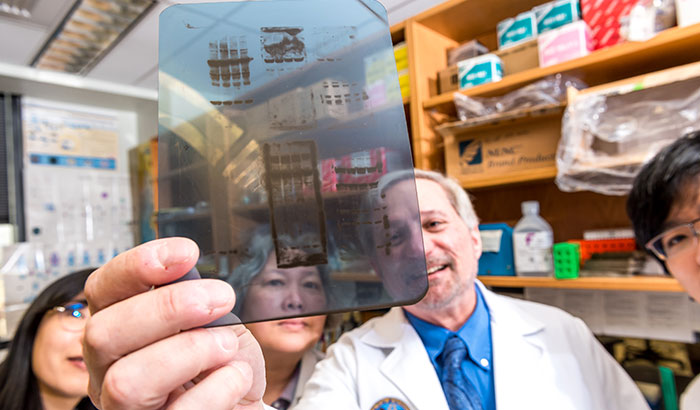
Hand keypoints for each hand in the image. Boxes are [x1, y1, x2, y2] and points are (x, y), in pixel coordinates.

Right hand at [83, 237, 265, 408]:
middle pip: (101, 333)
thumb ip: (199, 301)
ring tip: (227, 346)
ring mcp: (127, 409)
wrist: (244, 404)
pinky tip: (237, 377)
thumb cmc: (225, 366)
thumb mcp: (217, 323)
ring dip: (190, 351)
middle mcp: (108, 371)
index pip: (102, 290)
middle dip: (166, 307)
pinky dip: (219, 387)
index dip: (135, 266)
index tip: (184, 253)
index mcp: (120, 332)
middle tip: (219, 299)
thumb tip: (187, 278)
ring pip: (127, 381)